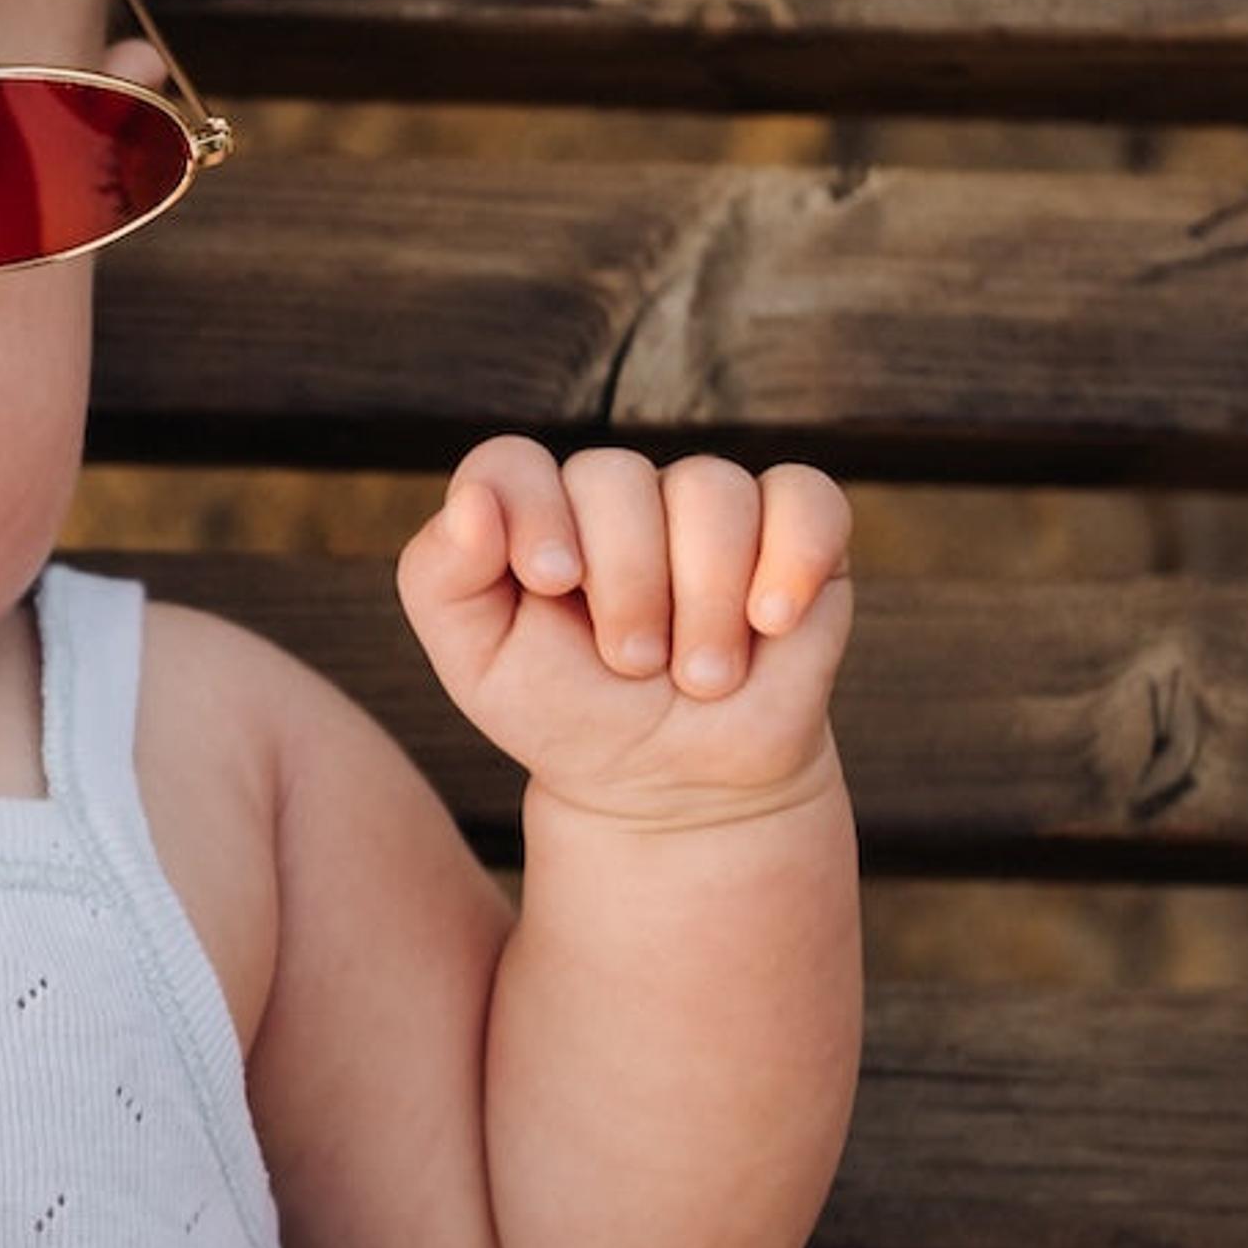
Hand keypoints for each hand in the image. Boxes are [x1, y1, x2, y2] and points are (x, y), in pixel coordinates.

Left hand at [396, 439, 852, 830]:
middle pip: (616, 477)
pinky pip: (805, 498)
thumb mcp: (480, 665)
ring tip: (700, 675)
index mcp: (533, 513)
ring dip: (704, 599)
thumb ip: (441, 576)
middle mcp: (619, 494)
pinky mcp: (793, 528)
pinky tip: (769, 623)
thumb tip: (473, 502)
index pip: (513, 464)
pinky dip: (791, 559)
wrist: (675, 783)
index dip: (533, 514)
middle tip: (634, 665)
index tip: (555, 586)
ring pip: (710, 489)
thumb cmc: (570, 715)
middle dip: (627, 585)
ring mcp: (708, 505)